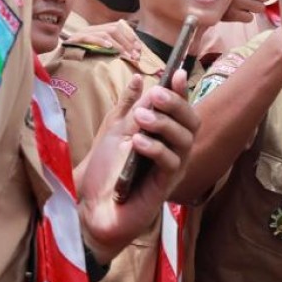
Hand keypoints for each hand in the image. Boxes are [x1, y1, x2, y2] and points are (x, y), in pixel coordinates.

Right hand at [65, 20, 141, 59]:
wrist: (57, 64)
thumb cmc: (80, 62)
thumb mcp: (99, 55)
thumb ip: (113, 52)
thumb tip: (132, 54)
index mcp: (98, 30)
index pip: (119, 28)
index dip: (131, 37)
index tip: (139, 50)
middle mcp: (91, 29)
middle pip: (114, 29)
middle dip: (127, 42)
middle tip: (135, 56)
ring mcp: (83, 33)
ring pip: (105, 32)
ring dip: (119, 45)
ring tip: (126, 55)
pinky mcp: (74, 40)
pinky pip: (90, 37)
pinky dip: (101, 42)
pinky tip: (109, 48)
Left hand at [76, 70, 198, 262]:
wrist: (90, 207)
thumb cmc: (104, 172)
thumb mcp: (114, 131)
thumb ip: (129, 107)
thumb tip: (139, 79)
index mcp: (165, 137)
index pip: (181, 110)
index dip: (182, 92)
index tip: (177, 74)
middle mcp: (174, 152)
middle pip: (191, 122)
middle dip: (176, 104)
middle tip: (155, 95)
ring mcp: (172, 170)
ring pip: (185, 140)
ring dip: (164, 124)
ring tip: (141, 118)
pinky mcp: (164, 187)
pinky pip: (171, 162)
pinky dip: (156, 148)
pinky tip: (138, 142)